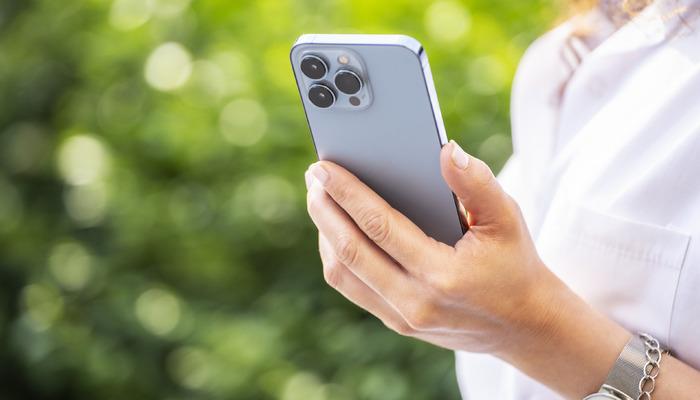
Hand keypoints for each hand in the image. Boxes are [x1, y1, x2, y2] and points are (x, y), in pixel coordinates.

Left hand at [305, 140, 558, 351]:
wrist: (524, 326)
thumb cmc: (514, 264)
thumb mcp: (507, 219)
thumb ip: (477, 182)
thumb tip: (445, 150)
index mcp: (442, 276)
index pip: (379, 227)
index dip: (347, 194)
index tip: (324, 168)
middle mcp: (415, 302)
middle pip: (349, 251)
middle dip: (324, 209)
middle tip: (312, 176)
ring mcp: (402, 318)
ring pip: (342, 274)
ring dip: (324, 233)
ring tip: (320, 199)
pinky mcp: (396, 323)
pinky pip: (352, 287)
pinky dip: (336, 255)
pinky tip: (335, 228)